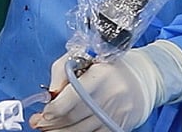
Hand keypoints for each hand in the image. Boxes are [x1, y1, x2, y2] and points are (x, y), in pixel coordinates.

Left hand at [31, 41, 181, 131]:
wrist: (143, 78)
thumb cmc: (108, 66)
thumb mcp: (84, 57)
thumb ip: (62, 70)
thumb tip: (50, 93)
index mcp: (100, 75)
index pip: (71, 99)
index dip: (53, 109)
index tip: (44, 111)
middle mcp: (110, 96)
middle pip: (73, 117)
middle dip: (52, 123)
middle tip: (38, 123)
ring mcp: (116, 114)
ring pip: (81, 130)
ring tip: (48, 130)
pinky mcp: (120, 126)